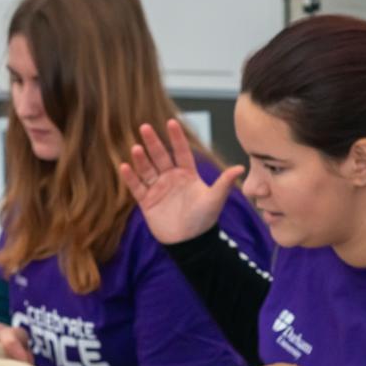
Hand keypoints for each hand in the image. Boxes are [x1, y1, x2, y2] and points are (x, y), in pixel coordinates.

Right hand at [119, 120, 243, 244]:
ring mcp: (158, 188)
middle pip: (160, 156)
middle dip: (153, 142)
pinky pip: (137, 187)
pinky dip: (130, 178)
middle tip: (145, 127)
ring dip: (141, 159)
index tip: (171, 122)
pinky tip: (124, 167)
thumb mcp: (215, 200)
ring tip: (136, 148)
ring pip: (147, 169)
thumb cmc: (204, 220)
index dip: (176, 138)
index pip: (181, 151)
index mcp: (187, 174)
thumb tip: (241, 167)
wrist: (190, 243)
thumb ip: (224, 183)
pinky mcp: (147, 201)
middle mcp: (171, 177)